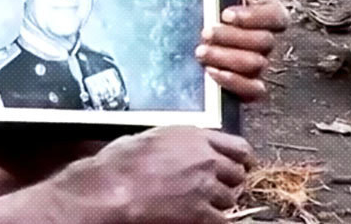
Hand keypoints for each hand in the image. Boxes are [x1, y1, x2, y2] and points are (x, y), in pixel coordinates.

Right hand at [50, 126, 251, 223]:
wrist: (110, 191)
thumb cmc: (117, 165)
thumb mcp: (146, 138)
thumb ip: (172, 142)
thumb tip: (176, 149)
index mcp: (192, 136)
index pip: (238, 146)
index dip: (241, 158)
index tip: (240, 164)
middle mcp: (205, 159)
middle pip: (237, 174)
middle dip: (228, 182)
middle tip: (214, 189)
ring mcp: (206, 187)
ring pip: (230, 199)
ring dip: (218, 203)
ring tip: (198, 204)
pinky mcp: (202, 214)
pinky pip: (222, 221)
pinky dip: (211, 221)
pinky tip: (196, 219)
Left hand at [195, 0, 298, 100]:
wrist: (191, 26)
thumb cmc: (215, 3)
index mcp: (268, 17)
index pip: (275, 18)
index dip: (253, 16)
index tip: (226, 13)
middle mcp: (266, 42)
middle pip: (263, 43)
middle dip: (232, 37)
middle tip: (205, 32)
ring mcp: (257, 65)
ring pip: (256, 65)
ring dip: (227, 58)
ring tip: (200, 51)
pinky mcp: (246, 86)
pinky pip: (254, 92)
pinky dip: (234, 83)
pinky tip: (212, 72)